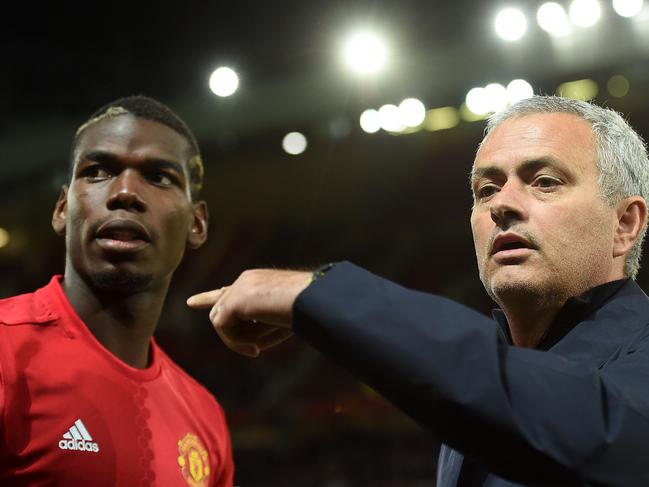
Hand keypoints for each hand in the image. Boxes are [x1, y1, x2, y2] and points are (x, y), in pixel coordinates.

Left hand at [187, 269, 311, 356]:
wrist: (309, 297)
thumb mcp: (284, 319)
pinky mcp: (232, 300)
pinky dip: (236, 343)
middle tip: (257, 349)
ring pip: (222, 324)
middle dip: (238, 337)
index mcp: (257, 282)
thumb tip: (250, 344)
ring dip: (240, 340)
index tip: (190, 303)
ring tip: (259, 347)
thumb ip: (262, 327)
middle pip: (226, 316)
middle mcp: (244, 281)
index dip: (208, 298)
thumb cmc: (306, 309)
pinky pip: (222, 329)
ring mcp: (237, 289)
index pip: (228, 291)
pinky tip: (255, 348)